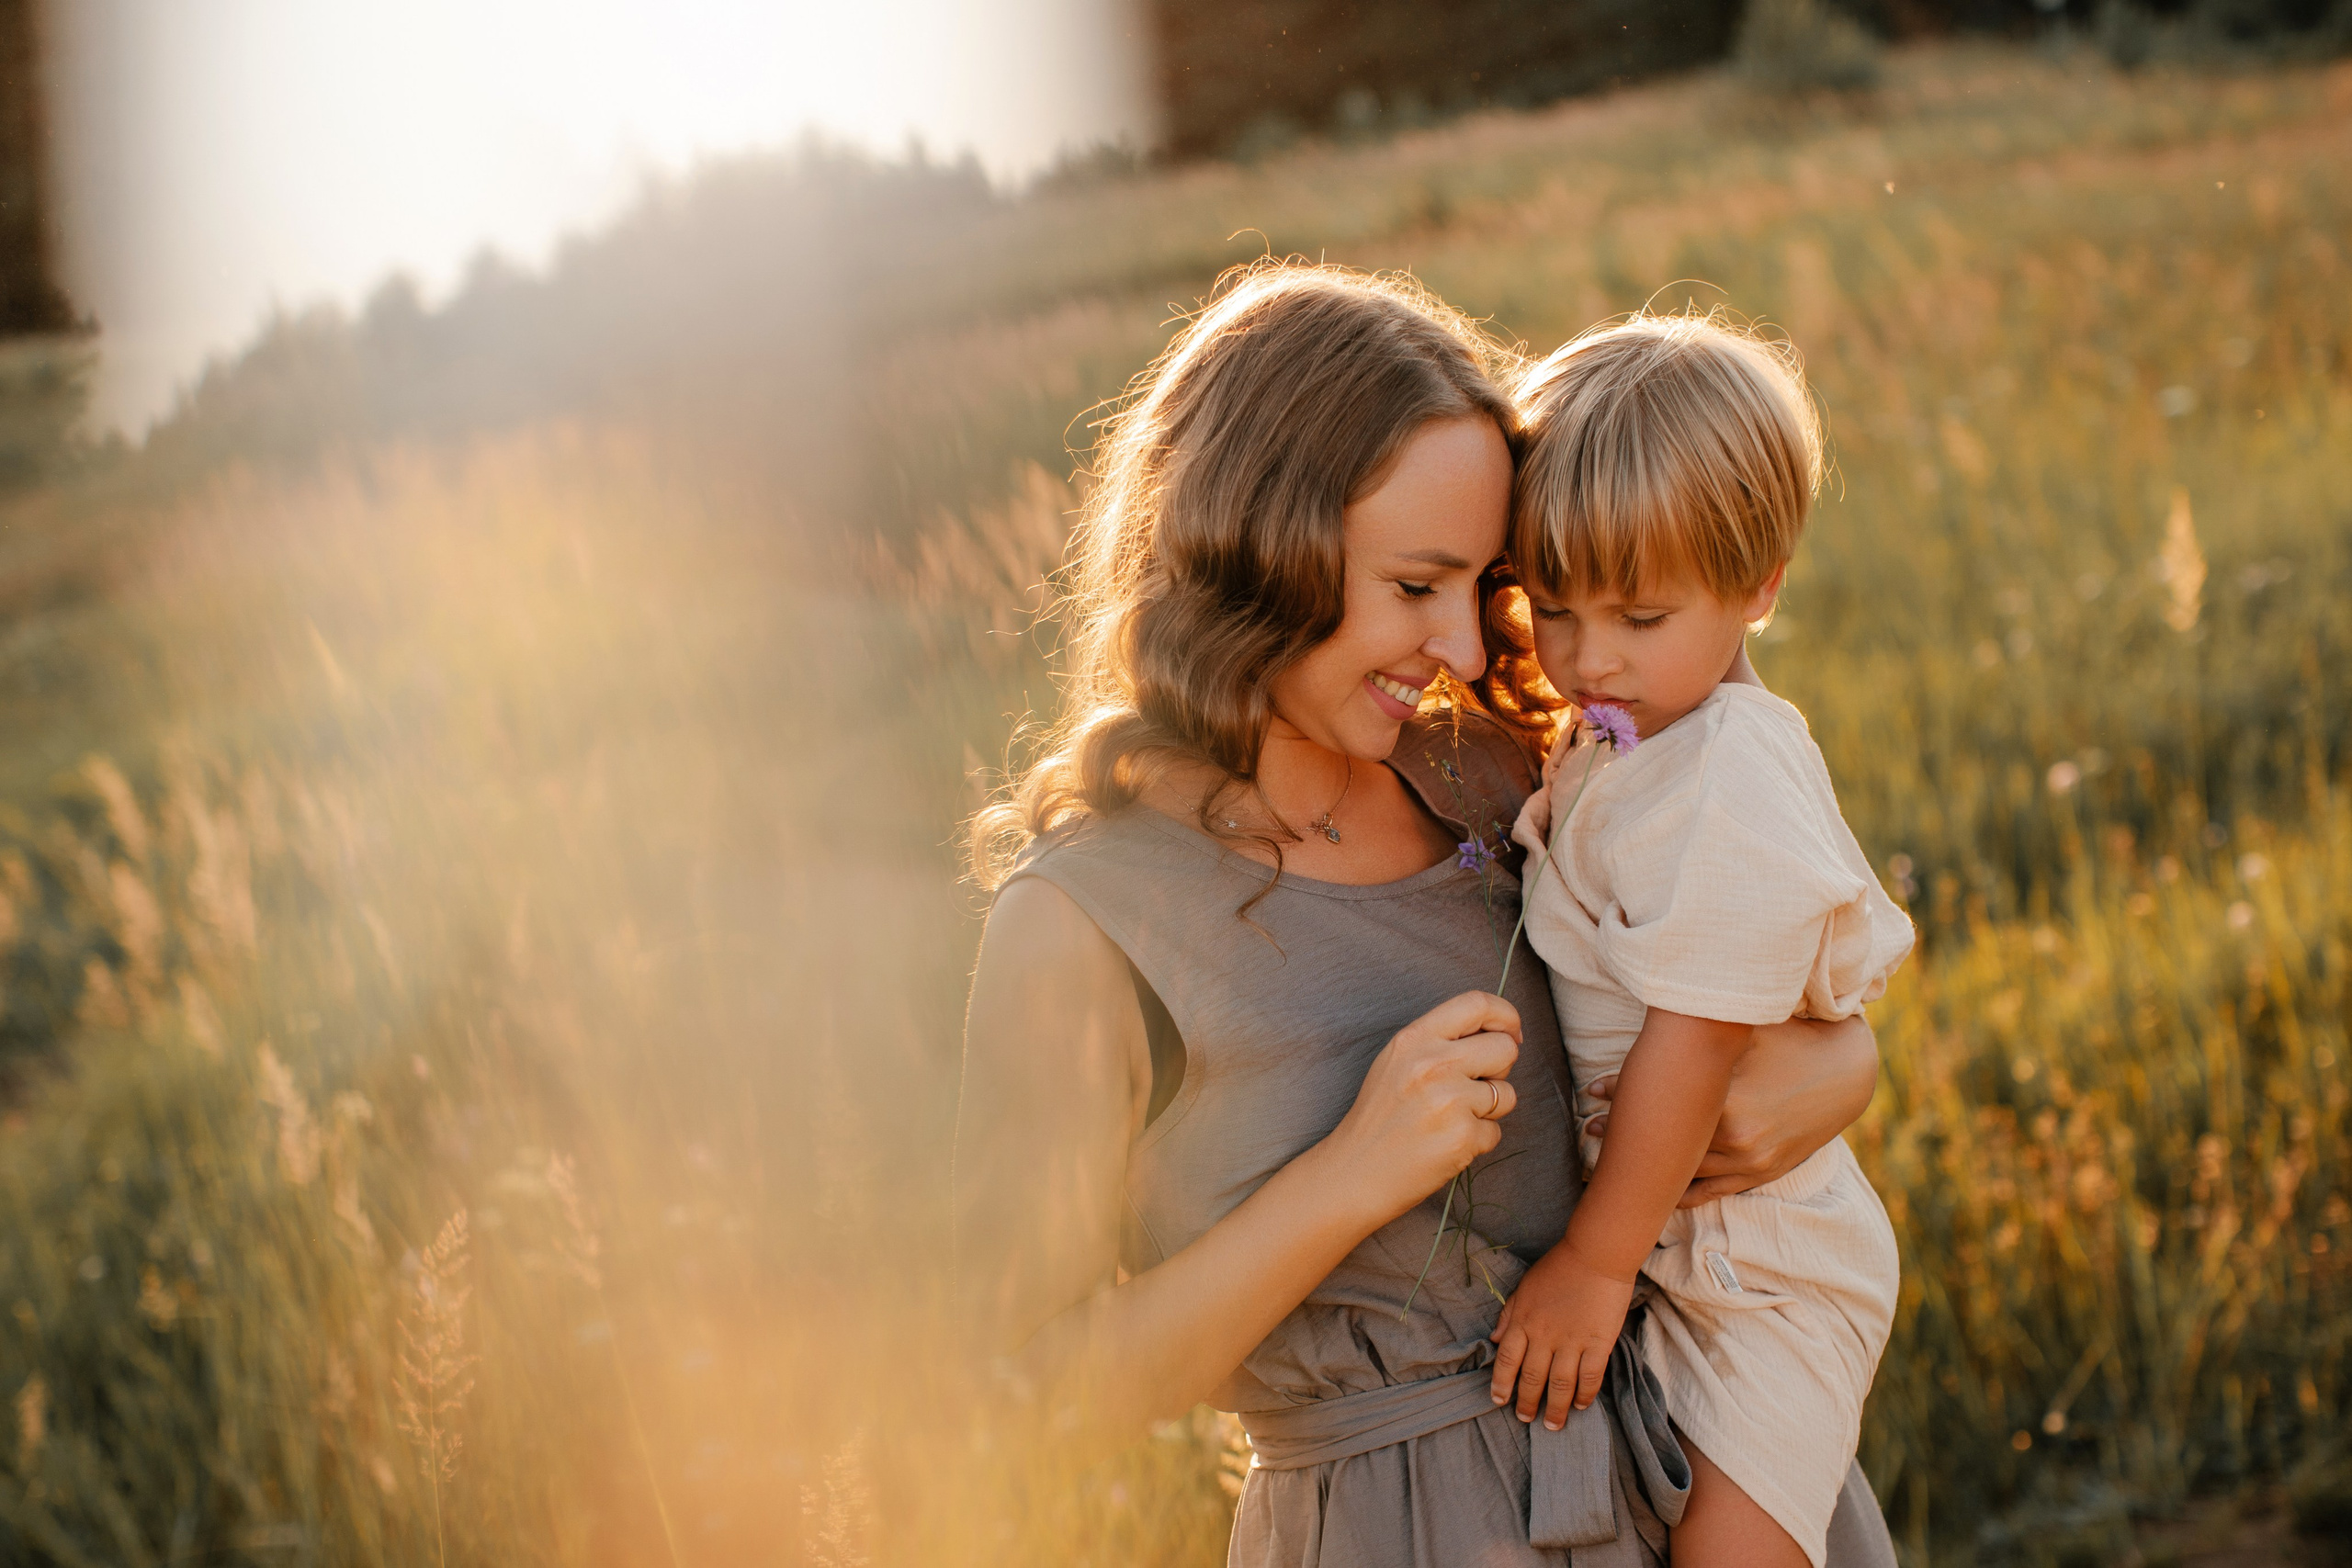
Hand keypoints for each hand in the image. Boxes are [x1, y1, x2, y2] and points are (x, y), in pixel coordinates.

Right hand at [1317, 992, 1520, 1228]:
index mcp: (1414, 1039)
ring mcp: (1449, 1102)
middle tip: (1471, 1088)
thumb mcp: (1396, 1062)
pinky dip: (1477, 1141)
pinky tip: (1446, 1144)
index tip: (1510, 1033)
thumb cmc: (1379, 1118)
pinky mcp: (1463, 1138)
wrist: (1354, 1172)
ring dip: (1488, 1110)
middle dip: (1499, 1069)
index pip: (1477, 1004)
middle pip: (1505, 1048)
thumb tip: (1498, 1033)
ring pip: (1507, 1094)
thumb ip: (1439, 1042)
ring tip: (1450, 1120)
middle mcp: (1432, 1065)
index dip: (1505, 1016)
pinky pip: (1495, 1131)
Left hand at [1488, 1241, 1634, 1428]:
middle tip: (1525, 1418)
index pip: (1507, 1360)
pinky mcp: (1598, 1343)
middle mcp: (1544, 1336)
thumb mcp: (1525, 1286)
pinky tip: (1580, 1406)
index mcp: (1523, 1321)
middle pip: (1532, 1378)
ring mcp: (1572, 1341)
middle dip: (1526, 1402)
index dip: (1501, 1384)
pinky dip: (1584, 1395)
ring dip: (1554, 1408)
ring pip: (1559, 1384)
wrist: (1596, 1255)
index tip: (1499, 1401)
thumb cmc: (1559, 1266)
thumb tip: (1493, 1339)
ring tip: (1551, 1425)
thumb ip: (1509, 1314)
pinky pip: (1589, 1377)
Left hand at [1581, 1012, 1876, 1206]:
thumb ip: (1701, 1033)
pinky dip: (1679, 1191)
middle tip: (1591, 1128)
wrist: (1846, 1072)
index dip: (1624, 1097)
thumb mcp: (1745, 1032)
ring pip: (1684, 1174)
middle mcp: (1737, 1138)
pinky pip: (1710, 1192)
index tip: (1594, 1091)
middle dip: (1625, 1135)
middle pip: (1667, 1144)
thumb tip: (1653, 1009)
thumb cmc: (1789, 1040)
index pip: (1662, 1105)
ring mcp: (1750, 1162)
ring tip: (1610, 1158)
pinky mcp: (1761, 1174)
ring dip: (1648, 1168)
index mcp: (1729, 1101)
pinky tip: (1654, 1188)